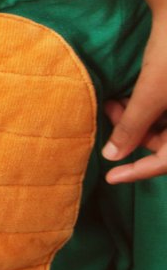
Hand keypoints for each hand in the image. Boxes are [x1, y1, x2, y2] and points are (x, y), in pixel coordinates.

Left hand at [105, 43, 166, 183]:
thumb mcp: (151, 92)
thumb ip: (132, 126)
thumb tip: (112, 157)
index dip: (140, 171)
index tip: (111, 177)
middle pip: (166, 141)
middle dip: (133, 133)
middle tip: (108, 113)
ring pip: (162, 124)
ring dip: (136, 117)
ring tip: (113, 101)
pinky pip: (165, 109)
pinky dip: (144, 106)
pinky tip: (125, 95)